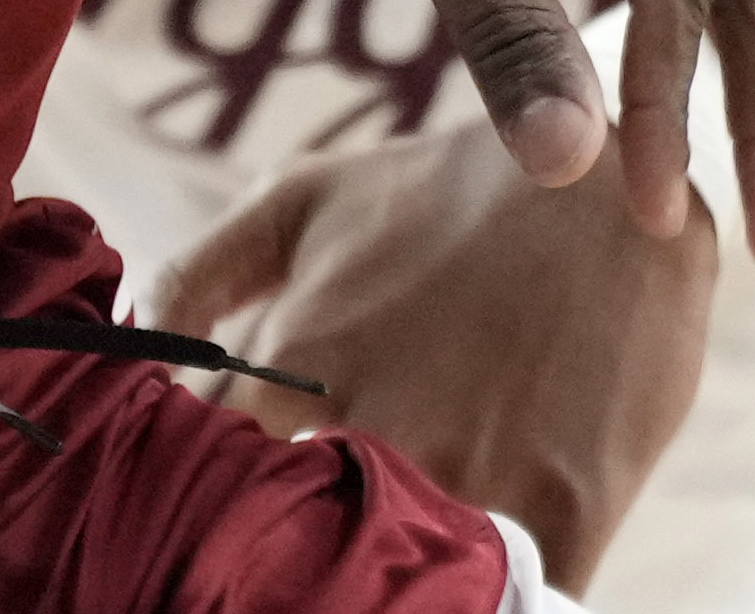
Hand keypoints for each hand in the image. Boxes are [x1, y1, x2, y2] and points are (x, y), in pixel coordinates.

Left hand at [152, 125, 715, 585]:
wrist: (620, 182)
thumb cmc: (448, 191)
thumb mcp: (305, 200)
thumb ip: (202, 273)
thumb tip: (134, 350)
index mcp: (301, 369)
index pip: (206, 490)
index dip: (206, 516)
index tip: (218, 524)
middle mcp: (379, 432)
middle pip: (295, 560)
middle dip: (288, 567)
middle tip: (300, 552)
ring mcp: (477, 478)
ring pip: (401, 591)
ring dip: (391, 585)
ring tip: (390, 565)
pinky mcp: (570, 512)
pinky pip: (514, 602)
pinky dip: (491, 599)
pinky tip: (478, 580)